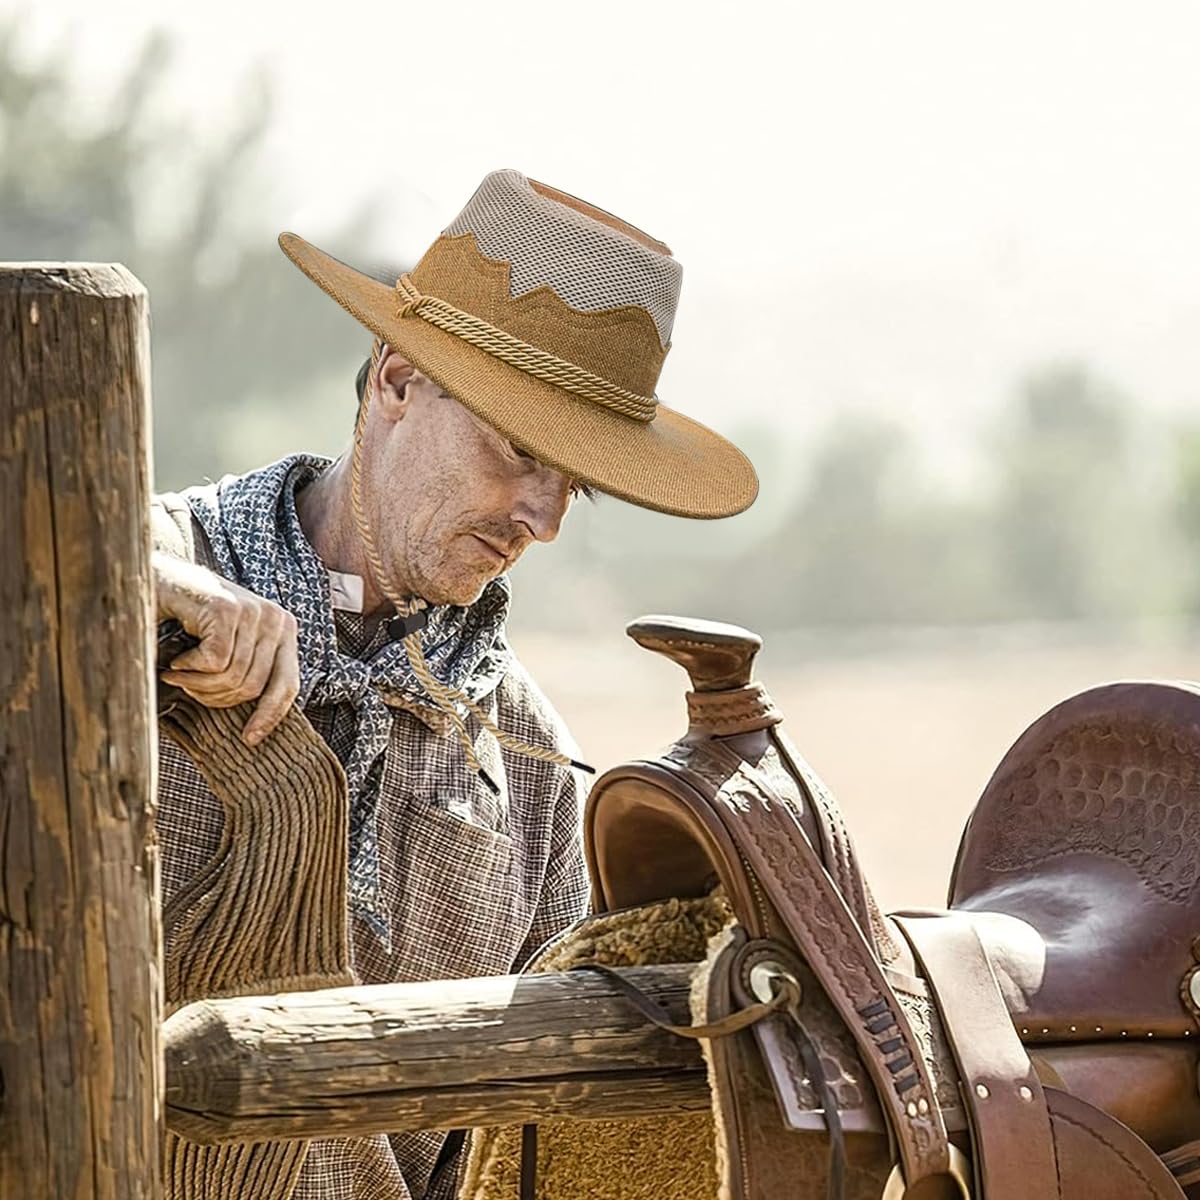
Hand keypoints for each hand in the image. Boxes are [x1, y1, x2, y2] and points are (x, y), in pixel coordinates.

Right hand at [153, 551, 300, 744]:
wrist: (149, 582)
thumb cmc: (187, 622)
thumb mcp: (228, 649)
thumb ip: (249, 673)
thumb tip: (261, 729)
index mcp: (283, 630)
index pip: (288, 684)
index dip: (270, 716)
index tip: (250, 739)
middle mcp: (275, 618)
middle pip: (253, 687)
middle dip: (215, 697)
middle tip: (187, 686)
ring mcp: (253, 611)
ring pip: (231, 677)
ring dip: (196, 683)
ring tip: (179, 670)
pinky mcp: (227, 609)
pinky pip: (214, 662)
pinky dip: (187, 668)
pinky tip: (177, 656)